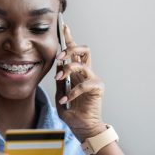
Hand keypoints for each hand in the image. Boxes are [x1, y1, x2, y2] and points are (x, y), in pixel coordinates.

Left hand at [55, 25, 106, 140]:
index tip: (64, 27)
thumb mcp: (60, 97)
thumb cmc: (73, 114)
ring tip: (59, 78)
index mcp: (77, 74)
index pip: (75, 52)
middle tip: (59, 57)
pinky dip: (73, 91)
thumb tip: (57, 69)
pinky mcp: (97, 88)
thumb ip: (59, 84)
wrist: (83, 128)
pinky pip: (85, 83)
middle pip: (84, 50)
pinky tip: (66, 100)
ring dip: (68, 68)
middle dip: (71, 49)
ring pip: (83, 63)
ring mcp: (93, 80)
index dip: (70, 39)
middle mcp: (86, 74)